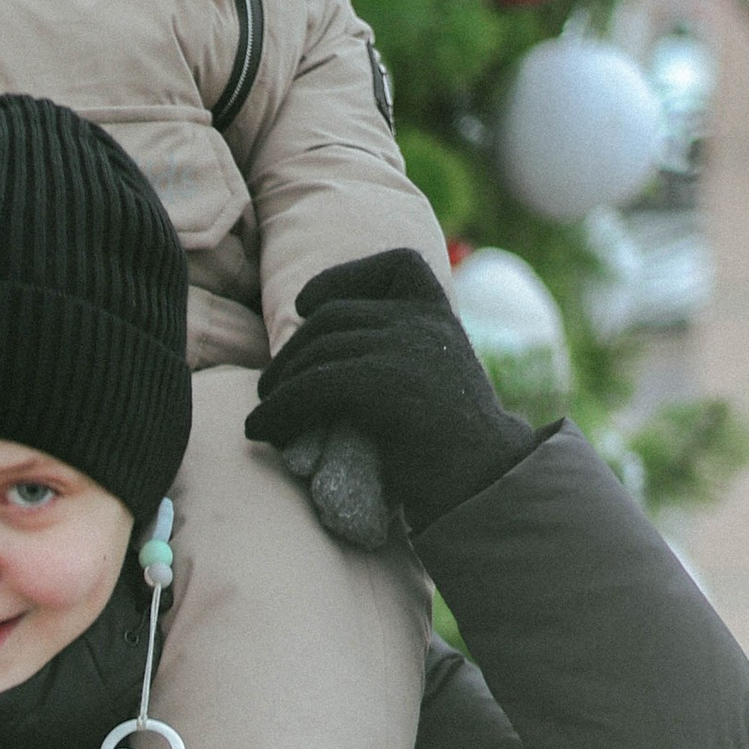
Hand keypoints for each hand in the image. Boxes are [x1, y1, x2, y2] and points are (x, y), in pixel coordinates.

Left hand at [246, 250, 538, 535]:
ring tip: (262, 416)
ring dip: (278, 385)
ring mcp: (405, 346)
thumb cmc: (452, 446)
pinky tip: (261, 430)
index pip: (395, 266)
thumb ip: (397, 354)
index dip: (342, 278)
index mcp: (440, 316)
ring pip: (318, 350)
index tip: (306, 305)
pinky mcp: (383, 382)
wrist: (487, 482)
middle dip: (293, 352)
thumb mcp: (433, 378)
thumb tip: (320, 356)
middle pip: (334, 316)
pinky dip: (278, 408)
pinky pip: (312, 385)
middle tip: (270, 389)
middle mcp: (423, 321)